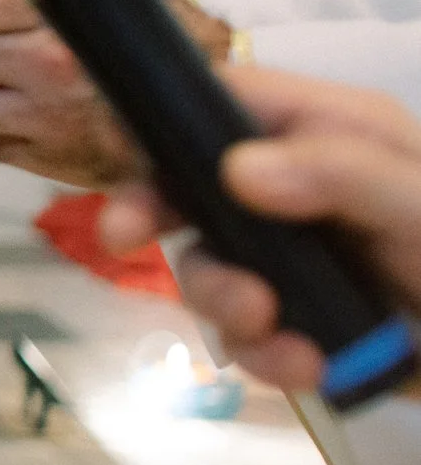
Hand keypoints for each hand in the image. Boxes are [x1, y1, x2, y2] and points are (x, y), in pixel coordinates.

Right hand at [97, 67, 420, 391]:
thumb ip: (341, 174)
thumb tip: (234, 170)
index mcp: (327, 132)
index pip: (222, 99)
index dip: (163, 116)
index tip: (125, 153)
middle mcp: (296, 187)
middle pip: (187, 184)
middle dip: (154, 215)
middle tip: (123, 240)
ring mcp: (293, 257)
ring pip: (208, 266)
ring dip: (223, 302)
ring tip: (269, 329)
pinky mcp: (301, 322)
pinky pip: (245, 335)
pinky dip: (263, 355)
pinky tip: (304, 365)